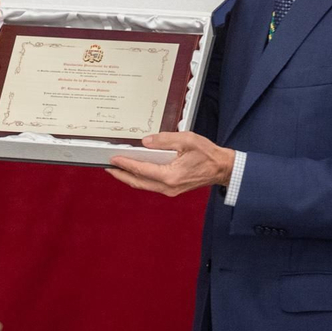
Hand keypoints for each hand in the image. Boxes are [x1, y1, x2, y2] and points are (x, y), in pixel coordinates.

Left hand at [106, 132, 234, 196]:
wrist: (223, 168)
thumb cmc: (208, 155)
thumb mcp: (187, 140)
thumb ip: (164, 140)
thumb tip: (145, 142)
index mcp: (171, 175)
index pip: (141, 170)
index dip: (125, 164)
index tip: (113, 159)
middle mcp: (168, 187)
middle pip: (138, 182)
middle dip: (121, 175)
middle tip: (108, 167)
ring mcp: (171, 190)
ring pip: (144, 185)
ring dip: (130, 178)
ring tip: (117, 169)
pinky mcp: (173, 189)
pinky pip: (151, 185)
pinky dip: (141, 178)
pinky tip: (135, 172)